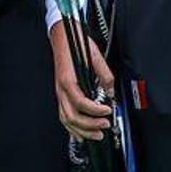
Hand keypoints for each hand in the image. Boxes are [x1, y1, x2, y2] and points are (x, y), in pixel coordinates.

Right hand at [50, 20, 115, 139]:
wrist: (63, 37)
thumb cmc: (76, 44)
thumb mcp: (95, 56)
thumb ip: (105, 75)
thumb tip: (111, 92)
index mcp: (68, 81)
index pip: (82, 103)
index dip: (96, 110)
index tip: (108, 111)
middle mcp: (61, 90)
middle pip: (73, 116)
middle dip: (90, 125)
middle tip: (105, 126)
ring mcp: (59, 93)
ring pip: (66, 119)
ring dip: (82, 130)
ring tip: (97, 135)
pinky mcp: (61, 94)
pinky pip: (63, 116)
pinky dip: (71, 128)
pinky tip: (80, 134)